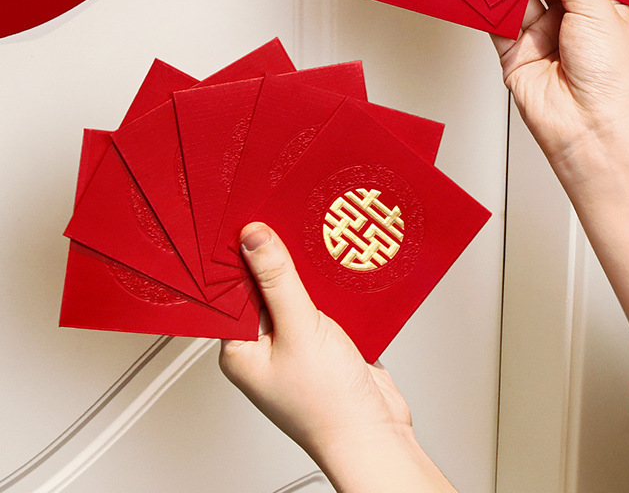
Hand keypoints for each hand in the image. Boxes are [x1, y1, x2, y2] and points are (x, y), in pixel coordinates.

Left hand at [219, 222, 456, 491]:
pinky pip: (320, 300)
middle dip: (276, 257)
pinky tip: (336, 266)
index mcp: (239, 349)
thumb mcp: (298, 330)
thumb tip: (253, 239)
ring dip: (306, 270)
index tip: (249, 219)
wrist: (374, 434)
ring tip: (314, 238)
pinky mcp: (323, 339)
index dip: (238, 253)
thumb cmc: (326, 406)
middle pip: (263, 285)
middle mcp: (263, 344)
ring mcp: (294, 342)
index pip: (229, 289)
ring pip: (295, 290)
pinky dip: (328, 284)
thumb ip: (276, 280)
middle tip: (284, 220)